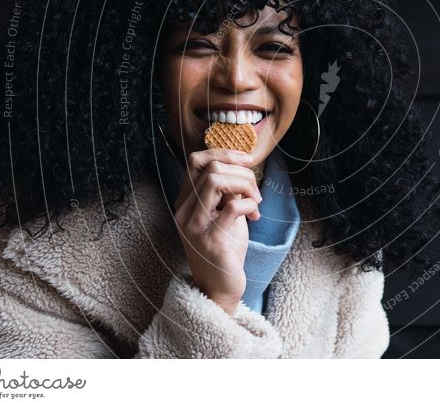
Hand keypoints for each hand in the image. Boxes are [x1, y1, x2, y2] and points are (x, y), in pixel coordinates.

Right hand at [172, 148, 260, 314]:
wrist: (220, 287)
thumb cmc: (226, 248)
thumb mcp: (224, 213)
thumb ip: (227, 191)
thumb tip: (242, 165)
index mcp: (185, 201)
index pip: (195, 160)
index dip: (223, 152)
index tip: (247, 160)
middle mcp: (183, 210)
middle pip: (210, 168)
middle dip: (241, 172)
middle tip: (256, 190)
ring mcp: (194, 225)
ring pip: (216, 181)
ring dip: (244, 185)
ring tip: (255, 201)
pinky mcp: (210, 240)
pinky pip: (231, 207)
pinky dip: (248, 204)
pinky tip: (254, 214)